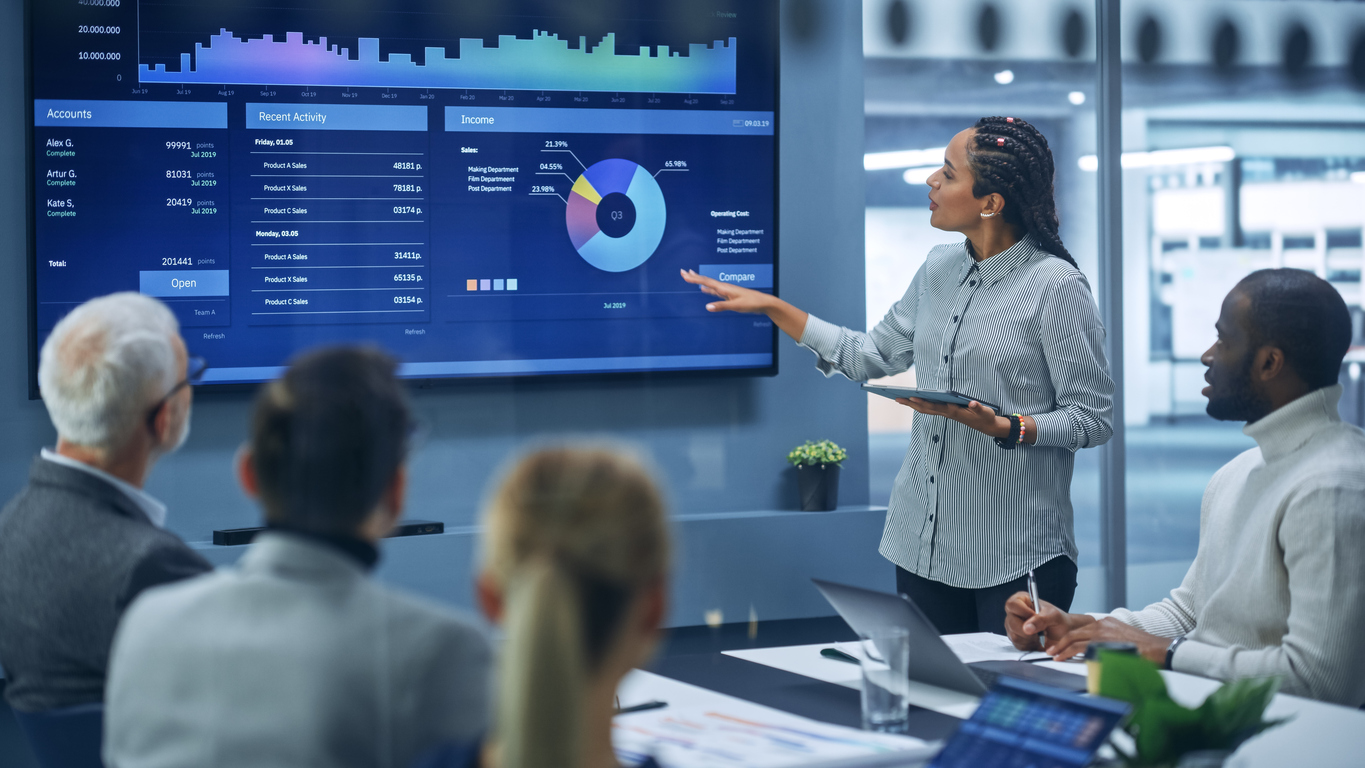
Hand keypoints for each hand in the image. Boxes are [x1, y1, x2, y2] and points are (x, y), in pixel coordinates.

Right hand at [681, 269, 772, 313]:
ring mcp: (726, 290)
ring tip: (691, 276)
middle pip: (706, 280)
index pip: (706, 281)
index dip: (694, 278)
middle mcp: (724, 287)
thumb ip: (722, 306)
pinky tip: (704, 289)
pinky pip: (715, 290)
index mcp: (725, 288)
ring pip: (709, 284)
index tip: (684, 274)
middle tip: (683, 272)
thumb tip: (707, 307)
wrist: (763, 302)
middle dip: (694, 276)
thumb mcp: (736, 306)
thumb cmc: (751, 303)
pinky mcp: (729, 295)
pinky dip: (707, 289)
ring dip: (699, 281)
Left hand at [896, 398, 1008, 438]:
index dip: (923, 402)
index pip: (934, 407)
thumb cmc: (985, 417)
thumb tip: (972, 403)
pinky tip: (914, 400)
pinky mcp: (948, 411)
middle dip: (911, 403)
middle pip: (925, 408)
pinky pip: (931, 408)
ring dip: (913, 404)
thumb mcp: (984, 412)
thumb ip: (978, 407)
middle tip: (896, 398)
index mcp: (953, 412)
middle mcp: (947, 412)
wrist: (987, 426)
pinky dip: (921, 404)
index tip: (911, 397)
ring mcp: (946, 413)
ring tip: (900, 398)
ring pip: (926, 409)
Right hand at [1004, 592, 1087, 651]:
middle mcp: (1014, 612)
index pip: (1012, 604)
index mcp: (1021, 600)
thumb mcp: (1053, 616)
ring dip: (1029, 639)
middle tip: (1040, 630)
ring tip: (1040, 636)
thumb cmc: (1058, 621)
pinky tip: (1037, 641)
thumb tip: (1026, 628)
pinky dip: (1029, 646)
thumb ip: (1041, 620)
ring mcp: (1012, 626)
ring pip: (1014, 635)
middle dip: (1027, 630)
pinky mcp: (1015, 638)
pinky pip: (1018, 645)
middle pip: (1011, 622)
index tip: (1035, 617)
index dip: (1022, 612)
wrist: (1063, 635)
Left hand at [1044, 616, 1173, 664]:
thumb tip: (1095, 652)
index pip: (1082, 629)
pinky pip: (1081, 647)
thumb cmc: (1144, 649)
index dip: (1069, 637)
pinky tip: (1062, 657)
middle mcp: (1102, 624)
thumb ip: (1108, 642)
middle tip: (1051, 649)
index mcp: (1107, 623)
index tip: (1061, 644)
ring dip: (1061, 647)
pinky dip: (1069, 652)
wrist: (1158, 649)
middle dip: (1060, 642)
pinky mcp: (1104, 642)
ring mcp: (1103, 632)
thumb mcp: (1122, 640)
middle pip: (1075, 632)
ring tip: (1053, 655)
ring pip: (1074, 638)